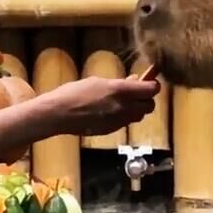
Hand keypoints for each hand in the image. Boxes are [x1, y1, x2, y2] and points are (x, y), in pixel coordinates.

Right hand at [41, 75, 161, 137]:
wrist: (59, 114)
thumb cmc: (75, 92)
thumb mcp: (98, 82)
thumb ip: (119, 83)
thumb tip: (134, 81)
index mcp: (121, 91)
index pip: (151, 90)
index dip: (153, 86)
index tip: (149, 82)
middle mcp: (124, 107)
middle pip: (150, 106)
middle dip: (146, 99)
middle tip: (137, 93)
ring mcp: (119, 121)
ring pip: (139, 116)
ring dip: (137, 109)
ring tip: (124, 102)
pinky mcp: (112, 130)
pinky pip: (126, 123)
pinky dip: (125, 116)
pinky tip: (112, 111)